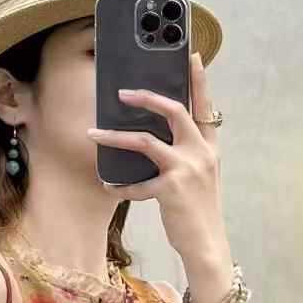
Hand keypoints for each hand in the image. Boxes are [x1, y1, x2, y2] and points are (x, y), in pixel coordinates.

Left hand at [86, 48, 225, 263]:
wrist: (208, 245)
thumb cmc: (198, 212)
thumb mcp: (199, 178)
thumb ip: (183, 156)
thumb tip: (151, 138)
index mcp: (209, 148)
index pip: (205, 108)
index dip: (199, 81)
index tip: (192, 56)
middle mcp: (201, 153)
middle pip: (175, 111)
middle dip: (147, 97)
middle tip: (122, 92)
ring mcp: (187, 169)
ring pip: (145, 141)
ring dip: (115, 137)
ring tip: (93, 134)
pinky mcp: (171, 189)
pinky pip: (137, 183)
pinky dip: (121, 186)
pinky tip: (110, 187)